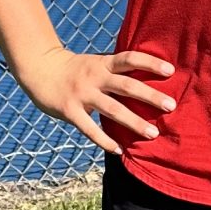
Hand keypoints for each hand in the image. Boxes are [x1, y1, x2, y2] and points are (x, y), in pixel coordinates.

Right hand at [17, 46, 176, 154]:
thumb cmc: (76, 70)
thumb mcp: (96, 63)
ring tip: (153, 133)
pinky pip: (89, 128)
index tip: (171, 70)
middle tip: (171, 106)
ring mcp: (82, 94)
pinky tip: (119, 150)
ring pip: (112, 109)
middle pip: (126, 85)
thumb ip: (116, 71)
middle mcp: (94, 77)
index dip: (150, 63)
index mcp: (103, 64)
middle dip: (149, 96)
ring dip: (134, 122)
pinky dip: (104, 140)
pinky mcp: (69, 111)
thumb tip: (148, 80)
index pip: (130, 59)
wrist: (39, 70)